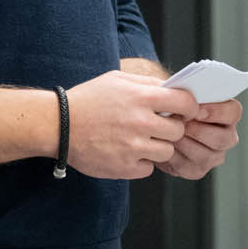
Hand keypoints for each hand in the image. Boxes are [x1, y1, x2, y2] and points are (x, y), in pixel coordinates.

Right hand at [64, 69, 195, 179]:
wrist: (58, 125)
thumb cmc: (87, 100)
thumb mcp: (116, 80)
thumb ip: (147, 83)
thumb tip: (173, 89)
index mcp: (141, 97)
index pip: (185, 102)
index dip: (190, 107)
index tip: (185, 111)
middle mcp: (140, 122)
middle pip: (178, 131)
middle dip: (171, 129)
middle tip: (156, 127)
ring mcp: (133, 147)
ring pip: (166, 151)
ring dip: (157, 147)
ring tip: (139, 140)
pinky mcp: (124, 167)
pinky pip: (149, 168)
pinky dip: (141, 162)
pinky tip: (126, 152)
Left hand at [164, 99, 241, 179]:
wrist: (156, 129)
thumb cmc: (171, 108)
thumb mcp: (179, 96)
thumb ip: (186, 95)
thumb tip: (181, 95)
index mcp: (227, 115)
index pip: (233, 112)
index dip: (216, 111)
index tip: (196, 110)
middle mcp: (226, 137)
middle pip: (222, 138)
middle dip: (197, 130)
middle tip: (178, 123)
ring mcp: (214, 156)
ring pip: (205, 155)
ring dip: (184, 143)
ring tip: (168, 133)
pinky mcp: (196, 170)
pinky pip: (187, 166)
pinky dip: (173, 155)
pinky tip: (163, 145)